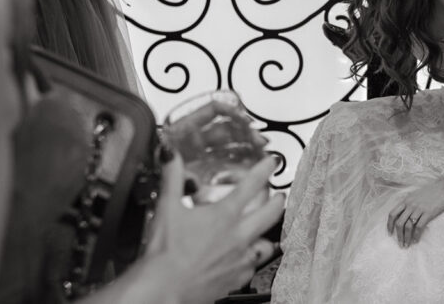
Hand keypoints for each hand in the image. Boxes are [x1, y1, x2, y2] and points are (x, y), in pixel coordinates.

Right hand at [120, 155, 283, 303]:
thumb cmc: (165, 253)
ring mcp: (241, 259)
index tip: (271, 163)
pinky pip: (253, 266)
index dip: (265, 169)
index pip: (252, 185)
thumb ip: (172, 177)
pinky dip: (252, 259)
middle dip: (278, 200)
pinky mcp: (237, 279)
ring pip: (267, 243)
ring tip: (266, 229)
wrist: (164, 289)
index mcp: (224, 215)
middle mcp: (238, 236)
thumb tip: (171, 155)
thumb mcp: (167, 207)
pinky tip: (246, 257)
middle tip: (279, 195)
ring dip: (268, 233)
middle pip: (271, 213)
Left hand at [387, 179, 443, 247]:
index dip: (389, 225)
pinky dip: (416, 235)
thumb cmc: (432, 190)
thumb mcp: (416, 194)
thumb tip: (404, 213)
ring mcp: (419, 209)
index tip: (389, 233)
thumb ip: (409, 202)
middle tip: (400, 244)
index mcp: (406, 200)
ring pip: (408, 226)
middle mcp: (410, 205)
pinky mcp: (428, 213)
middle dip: (398, 235)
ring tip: (407, 245)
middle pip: (399, 222)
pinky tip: (416, 241)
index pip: (392, 214)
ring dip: (406, 238)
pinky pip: (419, 227)